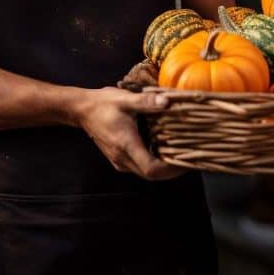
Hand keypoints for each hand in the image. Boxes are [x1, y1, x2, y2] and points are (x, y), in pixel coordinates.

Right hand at [71, 86, 185, 180]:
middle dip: (173, 170)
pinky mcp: (119, 160)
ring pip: (147, 173)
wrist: (82, 110)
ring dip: (164, 168)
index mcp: (126, 145)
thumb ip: (146, 102)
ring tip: (181, 155)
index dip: (172, 169)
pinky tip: (164, 151)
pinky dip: (155, 163)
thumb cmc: (103, 104)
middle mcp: (122, 158)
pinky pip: (140, 167)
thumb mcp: (125, 99)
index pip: (152, 169)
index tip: (188, 161)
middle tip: (191, 158)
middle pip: (152, 176)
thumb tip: (167, 101)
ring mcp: (120, 161)